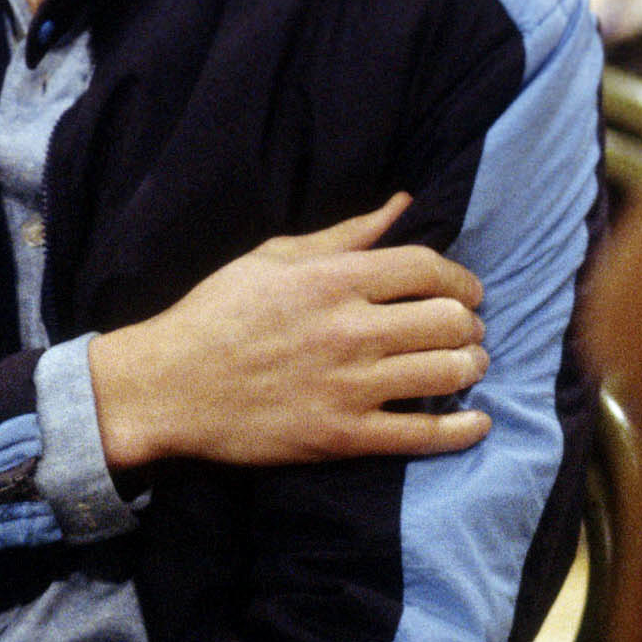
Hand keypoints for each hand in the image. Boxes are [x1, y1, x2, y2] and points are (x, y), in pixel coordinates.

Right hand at [89, 192, 491, 470]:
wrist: (164, 388)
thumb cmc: (213, 316)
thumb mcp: (270, 259)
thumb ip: (343, 235)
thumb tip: (401, 205)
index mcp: (330, 280)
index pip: (429, 269)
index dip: (461, 279)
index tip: (465, 291)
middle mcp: (348, 330)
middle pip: (450, 321)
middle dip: (468, 325)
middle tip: (463, 332)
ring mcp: (348, 387)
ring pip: (447, 373)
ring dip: (469, 367)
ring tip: (464, 366)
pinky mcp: (342, 437)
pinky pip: (424, 434)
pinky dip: (463, 429)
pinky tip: (477, 422)